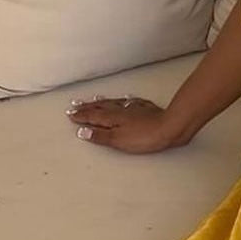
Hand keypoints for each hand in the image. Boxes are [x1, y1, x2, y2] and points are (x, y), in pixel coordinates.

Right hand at [65, 95, 185, 153]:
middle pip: (101, 107)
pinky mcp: (146, 108)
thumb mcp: (118, 140)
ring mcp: (134, 107)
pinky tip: (124, 100)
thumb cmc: (144, 137)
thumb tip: (82, 131)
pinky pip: (129, 101)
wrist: (169, 127)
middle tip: (76, 104)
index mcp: (112, 117)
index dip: (81, 115)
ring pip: (114, 102)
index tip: (70, 114)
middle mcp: (121, 109)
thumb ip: (100, 135)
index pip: (92, 116)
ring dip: (102, 102)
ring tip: (94, 100)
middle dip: (88, 106)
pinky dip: (122, 100)